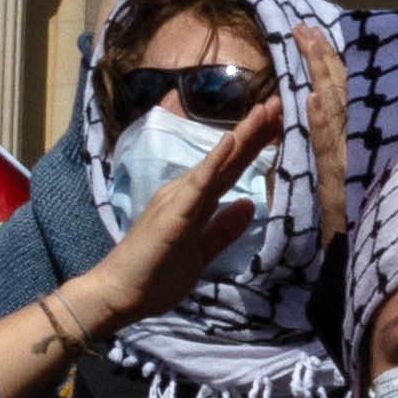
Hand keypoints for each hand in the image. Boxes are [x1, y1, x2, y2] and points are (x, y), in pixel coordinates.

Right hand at [81, 92, 278, 323]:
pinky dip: (214, 162)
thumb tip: (248, 204)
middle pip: (227, 160)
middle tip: (279, 102)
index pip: (230, 170)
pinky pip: (198, 184)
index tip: (278, 124)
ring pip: (216, 164)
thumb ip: (223, 229)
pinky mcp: (173, 213)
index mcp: (193, 202)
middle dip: (254, 132)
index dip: (254, 147)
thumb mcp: (200, 253)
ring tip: (264, 111)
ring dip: (241, 137)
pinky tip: (230, 141)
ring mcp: (177, 199)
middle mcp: (185, 192)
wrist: (118, 294)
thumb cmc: (155, 275)